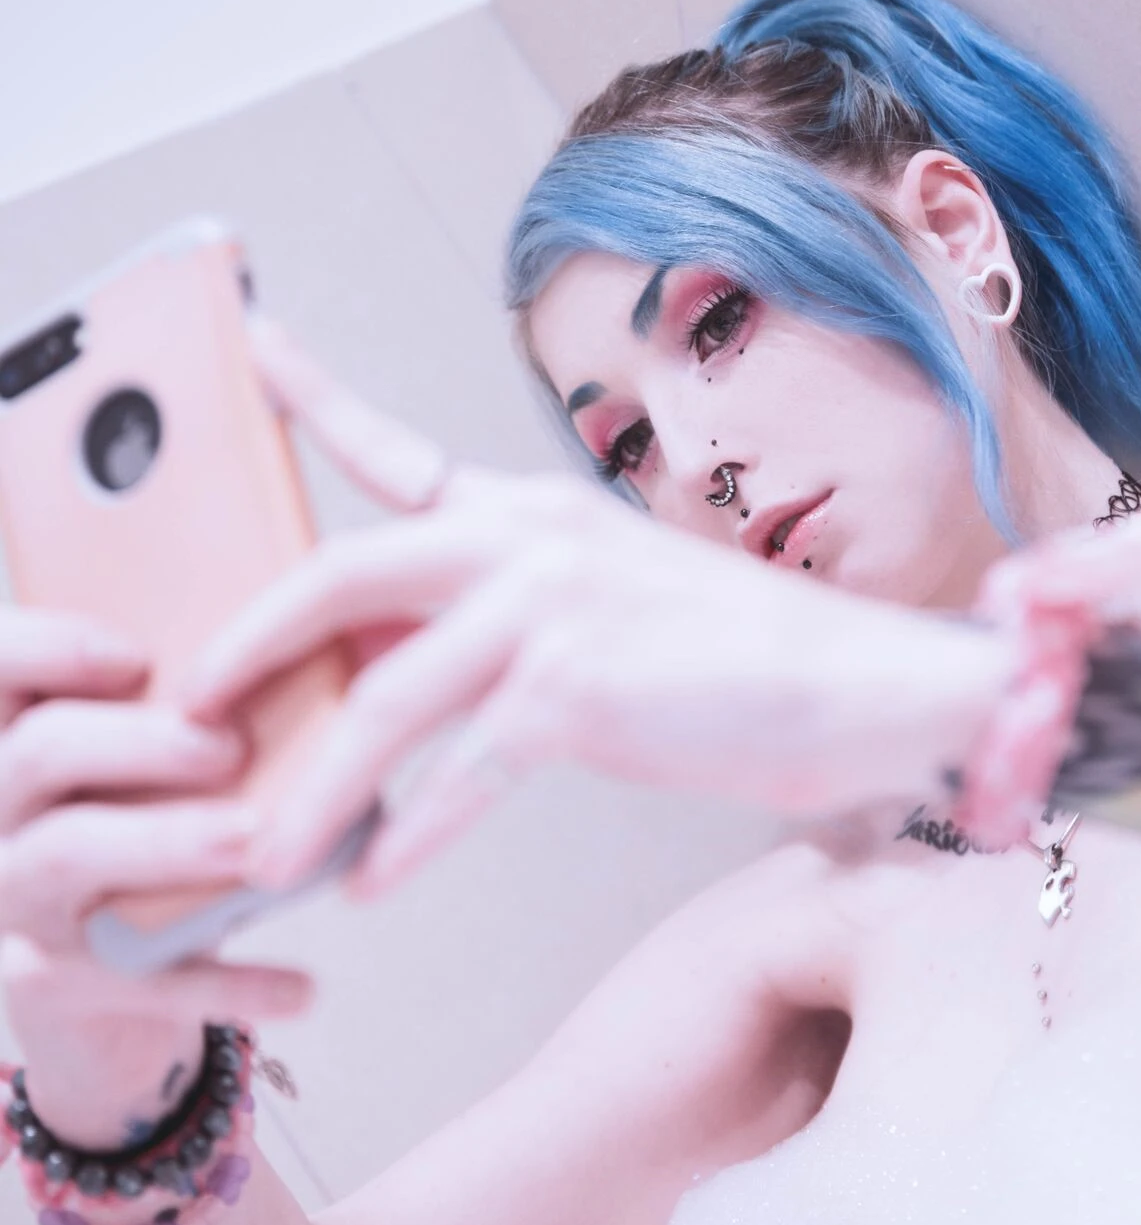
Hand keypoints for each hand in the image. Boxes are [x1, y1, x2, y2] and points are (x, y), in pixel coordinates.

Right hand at [0, 607, 310, 1147]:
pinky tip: (302, 985)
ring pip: (71, 851)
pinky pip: (141, 978)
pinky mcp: (50, 986)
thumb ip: (177, 720)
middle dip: (144, 742)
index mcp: (8, 742)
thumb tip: (295, 651)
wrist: (98, 1001)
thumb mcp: (135, 780)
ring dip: (170, 839)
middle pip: (42, 751)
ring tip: (257, 841)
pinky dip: (230, 980)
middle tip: (232, 748)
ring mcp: (12, 901)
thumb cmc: (137, 851)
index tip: (136, 656)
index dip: (48, 647)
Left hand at [183, 325, 1009, 896]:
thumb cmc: (745, 667)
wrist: (869, 690)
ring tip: (264, 854)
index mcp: (533, 513)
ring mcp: (553, 606)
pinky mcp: (577, 688)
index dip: (315, 395)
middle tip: (188, 707)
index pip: (397, 450)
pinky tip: (371, 881)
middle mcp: (530, 538)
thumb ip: (497, 631)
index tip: (251, 343)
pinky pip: (456, 773)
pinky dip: (406, 837)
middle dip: (248, 644)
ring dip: (314, 789)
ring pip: (382, 699)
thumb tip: (385, 684)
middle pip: (344, 572)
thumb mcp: (607, 615)